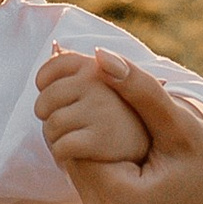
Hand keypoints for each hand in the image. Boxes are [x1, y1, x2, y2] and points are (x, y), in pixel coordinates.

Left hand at [33, 52, 150, 184]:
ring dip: (55, 138)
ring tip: (70, 141)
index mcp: (99, 67)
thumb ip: (83, 70)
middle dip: (47, 115)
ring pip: (52, 125)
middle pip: (47, 98)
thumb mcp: (111, 87)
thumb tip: (54, 47)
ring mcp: (102, 110)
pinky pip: (62, 146)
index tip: (50, 95)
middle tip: (61, 125)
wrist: (157, 153)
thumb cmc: (127, 121)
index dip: (45, 79)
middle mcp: (100, 83)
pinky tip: (75, 156)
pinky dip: (62, 154)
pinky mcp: (102, 139)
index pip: (56, 64)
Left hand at [36, 54, 202, 203]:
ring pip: (79, 159)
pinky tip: (126, 130)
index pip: (73, 140)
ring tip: (122, 107)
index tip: (106, 82)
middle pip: (71, 151)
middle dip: (86, 117)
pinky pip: (92, 171)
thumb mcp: (183, 129)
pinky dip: (102, 147)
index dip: (84, 105)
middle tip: (113, 90)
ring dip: (92, 131)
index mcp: (116, 199)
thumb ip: (141, 93)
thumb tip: (100, 55)